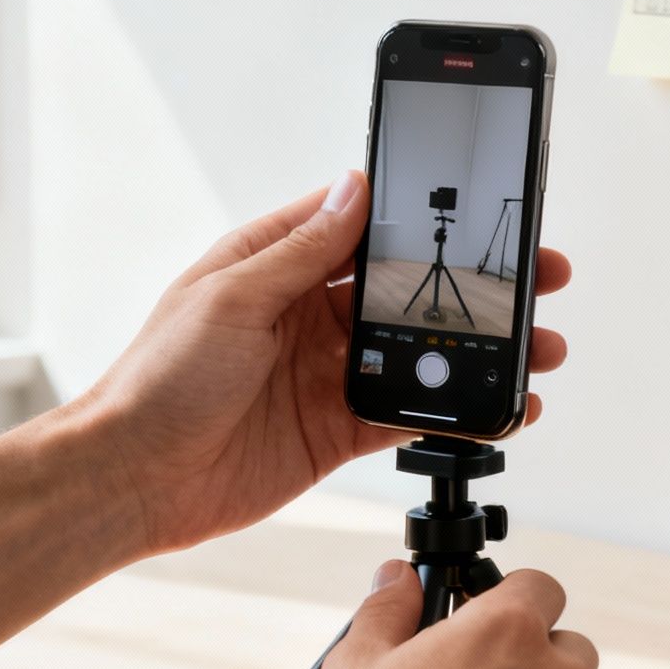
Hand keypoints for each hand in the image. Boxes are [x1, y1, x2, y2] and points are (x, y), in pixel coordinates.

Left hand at [70, 171, 570, 552]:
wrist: (133, 480)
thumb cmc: (156, 380)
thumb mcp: (231, 297)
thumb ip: (302, 250)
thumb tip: (354, 188)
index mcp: (275, 264)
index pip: (363, 224)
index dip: (423, 215)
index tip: (481, 210)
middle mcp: (306, 313)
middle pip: (407, 287)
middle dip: (474, 283)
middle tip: (536, 278)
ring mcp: (325, 372)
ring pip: (420, 349)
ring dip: (479, 348)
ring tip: (536, 347)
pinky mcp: (336, 429)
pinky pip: (409, 411)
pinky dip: (457, 410)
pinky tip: (501, 407)